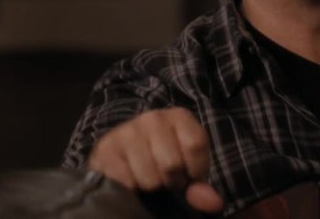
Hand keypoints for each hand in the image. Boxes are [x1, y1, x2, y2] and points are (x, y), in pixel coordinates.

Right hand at [88, 107, 223, 213]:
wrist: (123, 159)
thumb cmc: (163, 162)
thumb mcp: (188, 171)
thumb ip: (200, 186)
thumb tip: (214, 203)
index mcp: (179, 116)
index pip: (195, 145)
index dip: (195, 170)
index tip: (188, 174)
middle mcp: (153, 118)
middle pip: (172, 164)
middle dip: (172, 181)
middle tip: (165, 178)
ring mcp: (127, 131)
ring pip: (150, 178)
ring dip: (150, 186)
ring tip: (147, 177)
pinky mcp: (105, 149)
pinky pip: (126, 182)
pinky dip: (131, 189)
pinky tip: (130, 179)